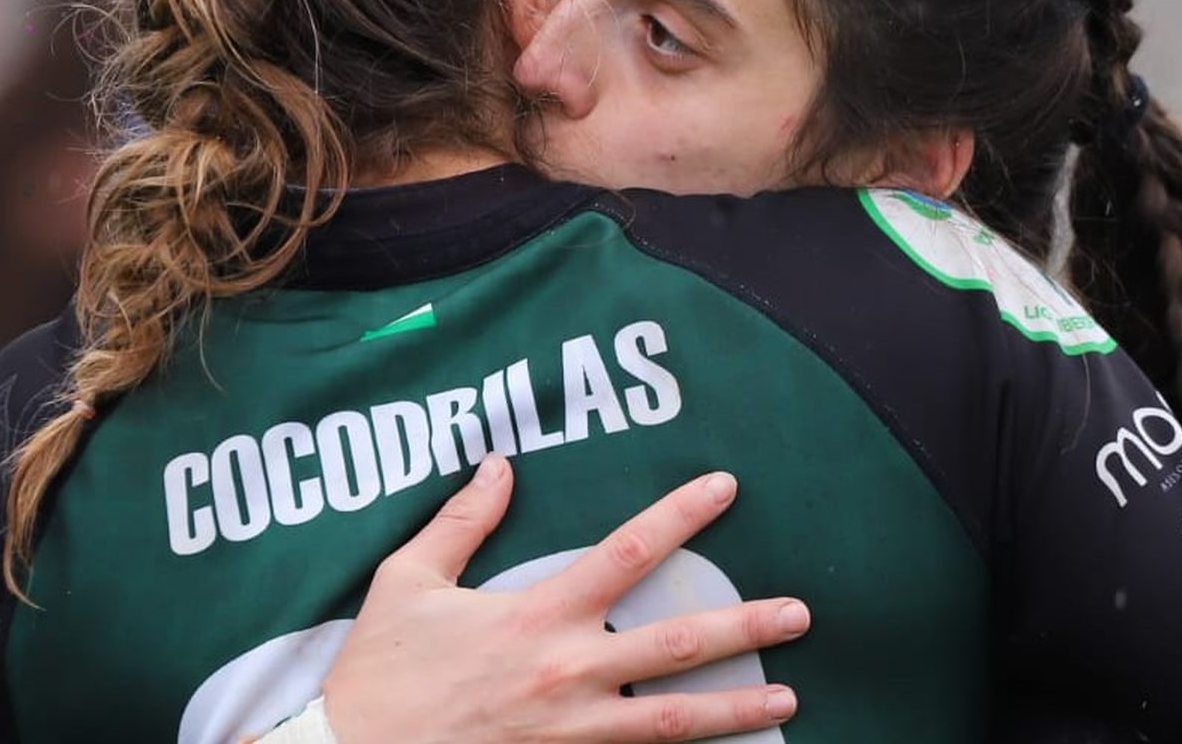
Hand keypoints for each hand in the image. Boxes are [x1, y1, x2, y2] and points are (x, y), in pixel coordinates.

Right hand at [321, 455, 807, 743]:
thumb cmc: (381, 671)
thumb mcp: (410, 580)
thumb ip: (462, 520)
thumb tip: (500, 464)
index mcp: (538, 614)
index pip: (628, 550)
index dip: (682, 513)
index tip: (725, 487)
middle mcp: (569, 672)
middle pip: (678, 644)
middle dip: (747, 626)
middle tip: (801, 614)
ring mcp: (572, 731)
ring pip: (674, 722)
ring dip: (737, 708)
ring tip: (789, 699)